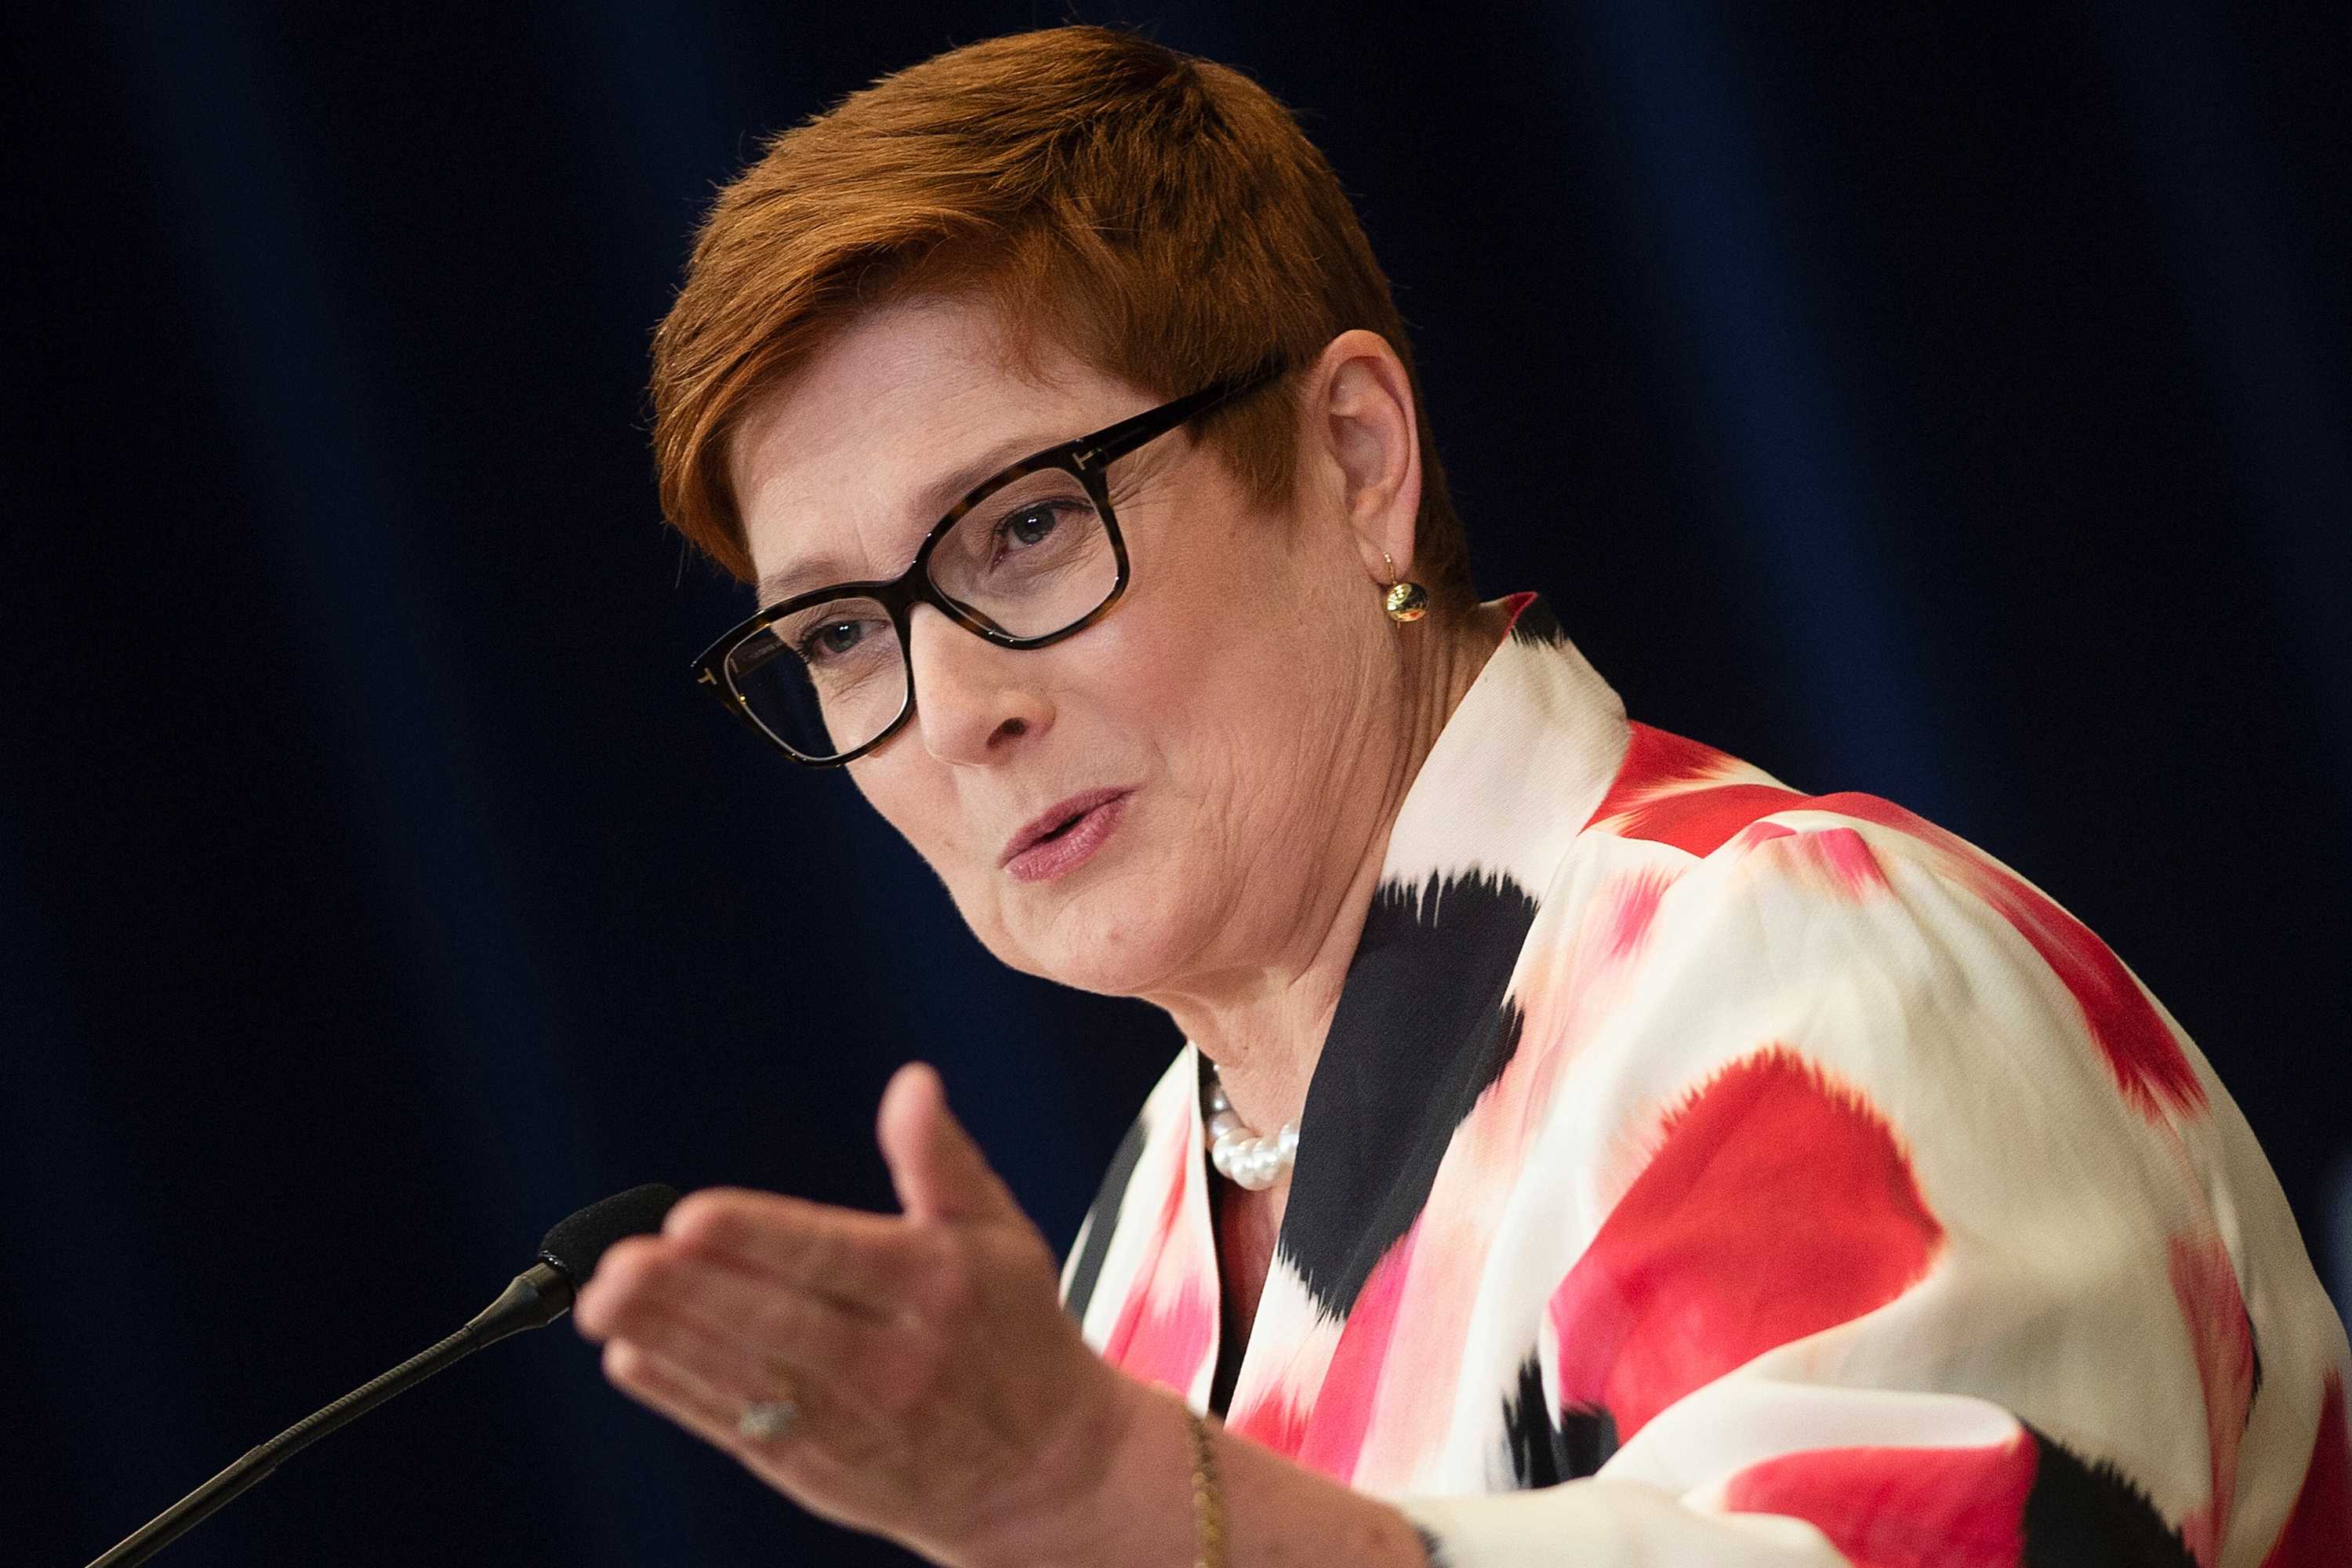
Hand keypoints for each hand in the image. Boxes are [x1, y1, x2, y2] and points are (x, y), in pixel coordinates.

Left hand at [572, 1061, 1140, 1567]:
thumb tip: (912, 1083)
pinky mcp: (821, 1471)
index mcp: (935, 1288)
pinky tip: (631, 1357)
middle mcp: (892, 1360)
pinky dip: (682, 1395)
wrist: (1049, 1474)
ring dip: (669, 1340)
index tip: (691, 1216)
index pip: (835, 1258)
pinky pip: (740, 1429)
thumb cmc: (1016, 1332)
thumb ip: (941, 1159)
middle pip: (777, 1324)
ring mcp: (854, 1423)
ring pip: (747, 1378)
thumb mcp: (1001, 1234)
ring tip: (602, 1301)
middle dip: (691, 1294)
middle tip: (619, 1264)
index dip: (759, 1238)